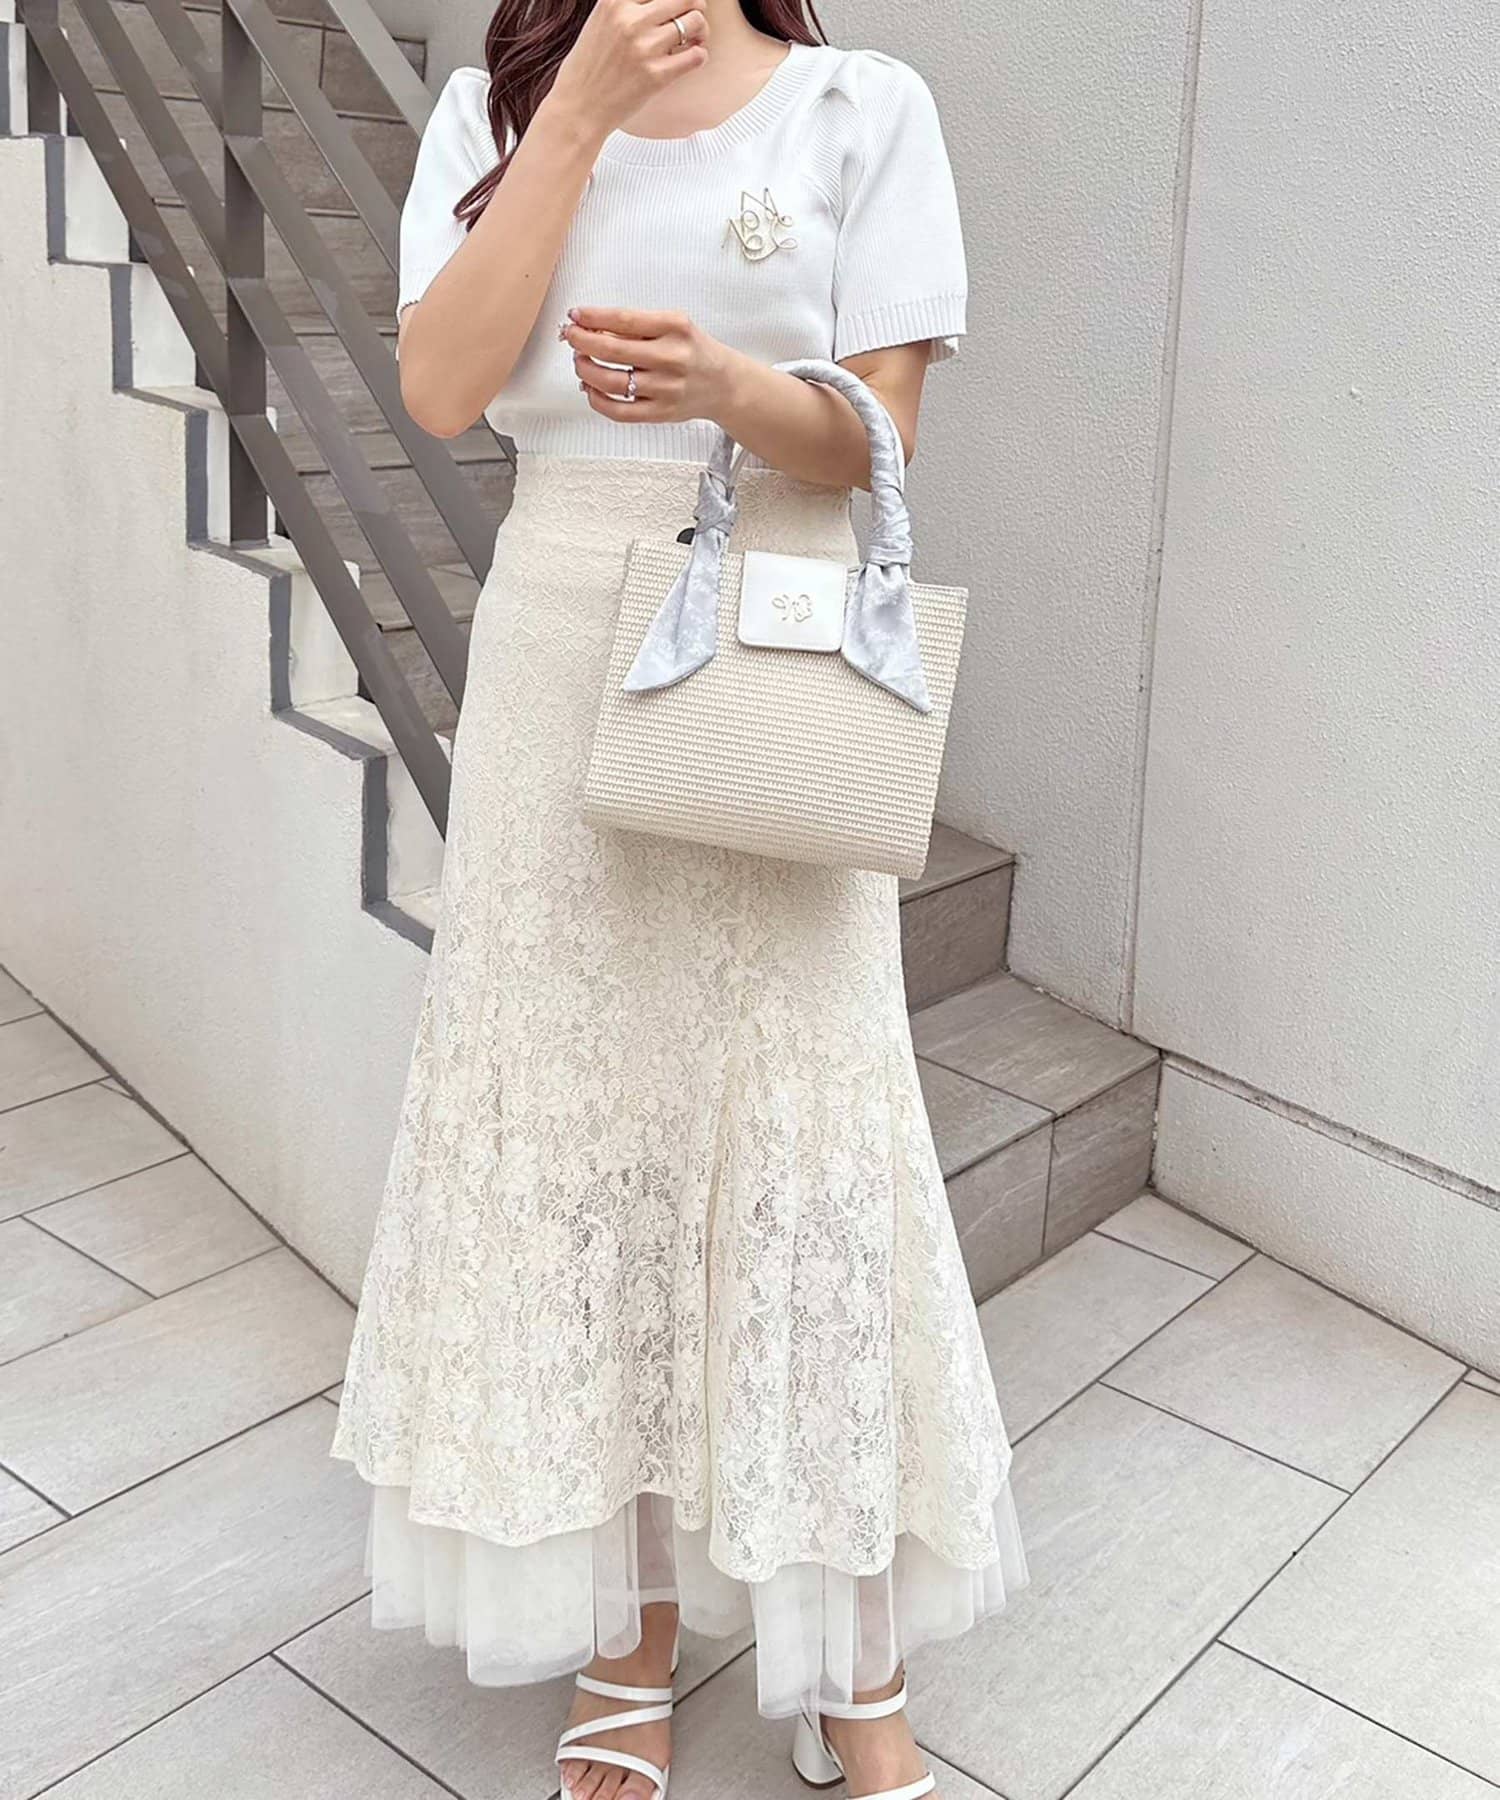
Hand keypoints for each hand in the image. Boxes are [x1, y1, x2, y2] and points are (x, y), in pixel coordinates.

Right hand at [546, 0, 708, 140]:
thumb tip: (660, 4)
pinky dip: (700, 54)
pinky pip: (695, 56)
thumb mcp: (599, 22)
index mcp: (614, 2)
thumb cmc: (588, 67)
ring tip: (695, 39)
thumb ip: (624, 7)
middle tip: (694, 16)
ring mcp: (644, 48)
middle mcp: (630, 21)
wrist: (578, 109)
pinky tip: (693, 57)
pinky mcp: (656, 76)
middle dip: (695, 5)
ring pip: (694, 22)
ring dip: (701, 30)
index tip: (675, 5)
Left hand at [562, 307, 737, 424]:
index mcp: (675, 328)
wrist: (723, 385)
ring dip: (586, 370)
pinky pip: (619, 411)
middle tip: (572, 337)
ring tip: (580, 362)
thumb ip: (637, 326)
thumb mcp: (673, 326)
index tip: (576, 315)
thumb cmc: (694, 352)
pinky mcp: (660, 412)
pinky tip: (591, 388)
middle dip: (582, 342)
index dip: (592, 317)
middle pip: (612, 350)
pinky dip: (597, 400)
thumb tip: (593, 327)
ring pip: (611, 382)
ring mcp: (666, 388)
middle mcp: (671, 358)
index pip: (623, 319)